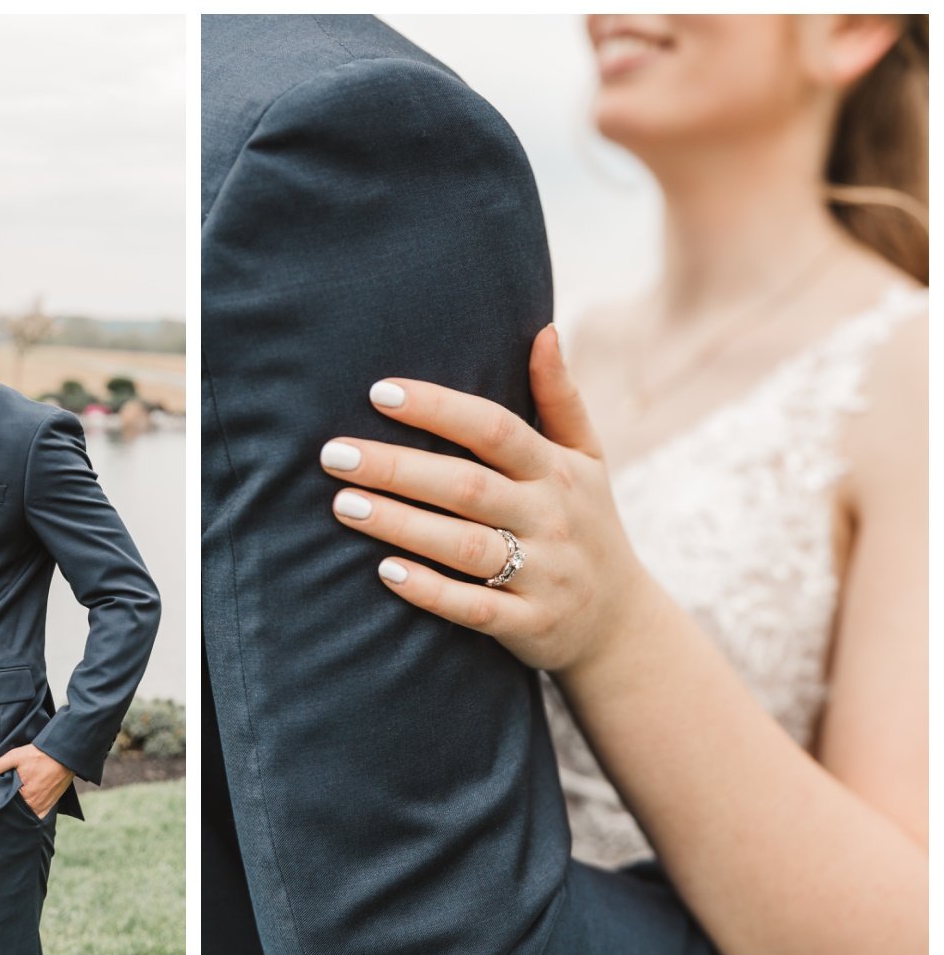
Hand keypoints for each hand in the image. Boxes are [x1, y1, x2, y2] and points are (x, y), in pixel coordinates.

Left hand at [0, 743, 73, 818]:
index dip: (0, 805)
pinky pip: (40, 814)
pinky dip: (33, 812)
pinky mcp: (52, 803)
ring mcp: (45, 806)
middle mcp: (35, 805)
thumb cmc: (41, 755)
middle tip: (4, 802)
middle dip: (11, 808)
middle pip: (18, 812)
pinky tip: (27, 806)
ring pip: (28, 814)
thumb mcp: (16, 757)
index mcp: (25, 796)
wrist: (65, 754)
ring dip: (22, 811)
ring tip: (15, 803)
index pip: (7, 808)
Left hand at [320, 324, 656, 672]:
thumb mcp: (588, 458)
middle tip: (334, 454)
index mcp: (557, 470)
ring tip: (343, 505)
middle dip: (397, 468)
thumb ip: (561, 397)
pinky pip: (472, 607)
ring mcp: (541, 574)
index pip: (494, 429)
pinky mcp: (528, 624)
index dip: (438, 408)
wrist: (620, 623)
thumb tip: (544, 330)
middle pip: (467, 486)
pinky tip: (384, 571)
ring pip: (463, 546)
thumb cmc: (586, 523)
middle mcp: (550, 518)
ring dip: (400, 524)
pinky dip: (429, 590)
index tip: (379, 392)